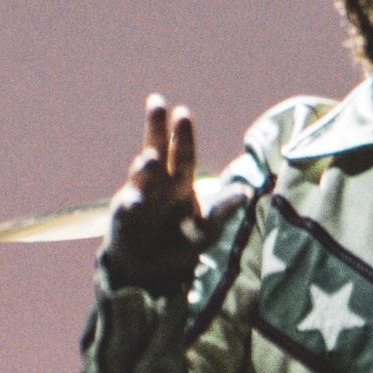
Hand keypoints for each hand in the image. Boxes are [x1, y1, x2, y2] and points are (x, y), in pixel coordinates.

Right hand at [103, 95, 212, 287]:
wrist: (150, 268)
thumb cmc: (181, 242)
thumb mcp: (206, 230)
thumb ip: (222, 211)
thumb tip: (247, 193)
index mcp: (180, 181)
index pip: (183, 153)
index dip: (183, 135)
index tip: (182, 113)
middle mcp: (158, 182)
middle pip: (158, 149)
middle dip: (157, 128)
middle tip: (157, 103)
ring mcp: (140, 195)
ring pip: (142, 174)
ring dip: (146, 165)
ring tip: (151, 158)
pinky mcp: (124, 215)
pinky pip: (128, 207)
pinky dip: (132, 204)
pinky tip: (135, 202)